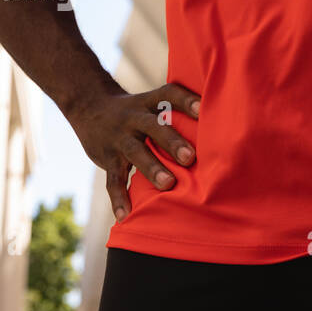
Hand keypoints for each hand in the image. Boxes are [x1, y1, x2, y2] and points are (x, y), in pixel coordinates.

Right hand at [63, 82, 201, 220]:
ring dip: (152, 168)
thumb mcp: (152, 103)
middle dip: (172, 141)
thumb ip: (178, 114)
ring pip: (135, 152)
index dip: (186, 100)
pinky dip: (118, 198)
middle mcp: (134, 118)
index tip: (203, 109)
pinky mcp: (106, 158)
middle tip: (190, 158)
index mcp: (150, 103)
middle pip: (154, 126)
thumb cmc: (137, 111)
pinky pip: (112, 180)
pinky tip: (125, 216)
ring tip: (168, 184)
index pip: (169, 94)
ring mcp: (119, 138)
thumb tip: (223, 128)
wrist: (89, 106)